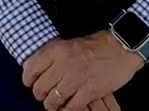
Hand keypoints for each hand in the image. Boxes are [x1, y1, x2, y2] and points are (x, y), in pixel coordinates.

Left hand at [20, 30, 143, 109]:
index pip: (30, 68)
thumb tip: (37, 68)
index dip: (28, 79)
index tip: (30, 83)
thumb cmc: (96, 45)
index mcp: (57, 50)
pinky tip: (69, 106)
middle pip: (40, 88)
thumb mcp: (69, 44)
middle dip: (40, 95)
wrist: (120, 47)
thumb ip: (53, 56)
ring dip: (52, 105)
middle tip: (45, 95)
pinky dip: (67, 110)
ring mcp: (76, 79)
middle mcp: (63, 64)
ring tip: (56, 104)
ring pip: (53, 100)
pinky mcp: (90, 91)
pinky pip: (71, 107)